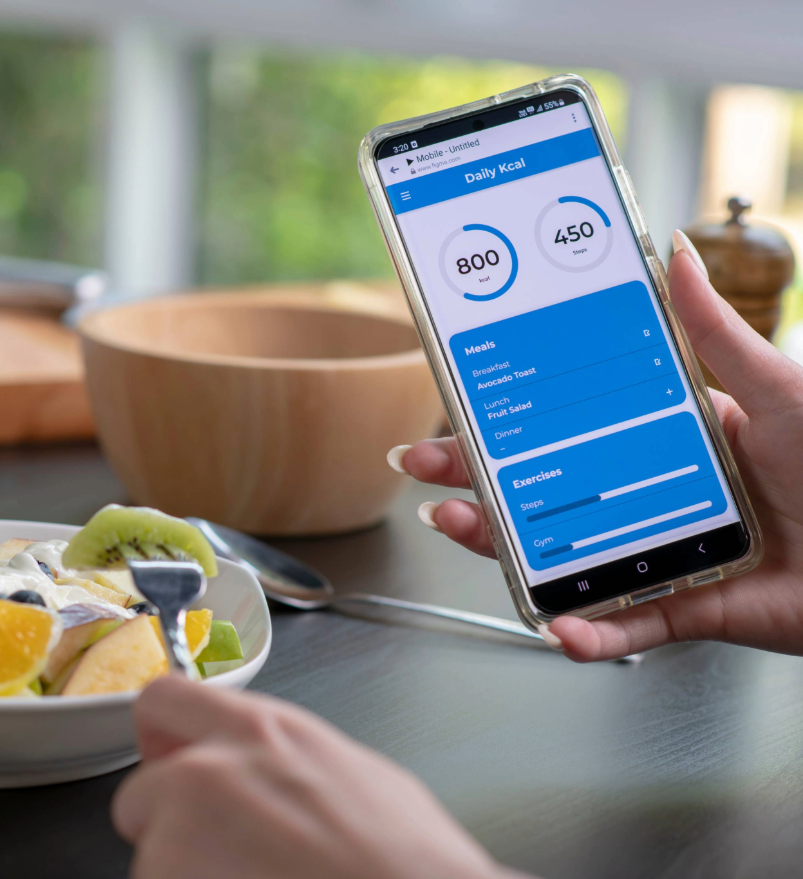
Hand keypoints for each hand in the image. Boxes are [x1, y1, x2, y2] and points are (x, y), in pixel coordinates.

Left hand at [112, 675, 521, 878]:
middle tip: (219, 854)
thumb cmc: (409, 864)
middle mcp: (207, 775)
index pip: (163, 701)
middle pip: (138, 795)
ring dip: (187, 875)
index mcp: (258, 733)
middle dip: (166, 828)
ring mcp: (183, 841)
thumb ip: (287, 757)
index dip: (162, 742)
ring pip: (152, 862)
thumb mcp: (355, 772)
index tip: (170, 765)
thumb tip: (272, 768)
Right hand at [396, 238, 802, 661]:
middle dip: (476, 482)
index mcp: (661, 441)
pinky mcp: (689, 610)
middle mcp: (649, 497)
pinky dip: (591, 634)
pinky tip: (558, 625)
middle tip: (422, 467)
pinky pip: (628, 626)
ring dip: (504, 552)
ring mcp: (662, 555)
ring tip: (462, 530)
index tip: (455, 411)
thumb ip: (714, 332)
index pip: (563, 432)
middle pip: (544, 494)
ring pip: (565, 559)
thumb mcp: (776, 386)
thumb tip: (675, 257)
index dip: (504, 426)